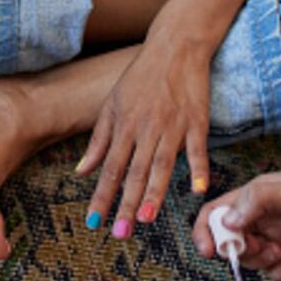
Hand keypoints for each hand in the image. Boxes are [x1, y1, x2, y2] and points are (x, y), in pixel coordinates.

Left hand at [75, 12, 212, 237]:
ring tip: (145, 218)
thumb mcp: (112, 104)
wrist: (174, 47)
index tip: (94, 221)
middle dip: (125, 204)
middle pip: (133, 171)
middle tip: (119, 232)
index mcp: (123, 126)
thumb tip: (82, 170)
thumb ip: (99, 140)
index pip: (109, 168)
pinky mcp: (197, 122)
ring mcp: (172, 126)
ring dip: (153, 192)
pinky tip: (196, 190)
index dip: (102, 195)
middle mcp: (145, 129)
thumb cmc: (140, 77)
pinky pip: (197, 149)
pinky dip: (197, 168)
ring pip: (161, 165)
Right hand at [192, 165, 280, 279]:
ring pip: (254, 256)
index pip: (217, 211)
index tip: (211, 250)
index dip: (207, 231)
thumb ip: (260, 201)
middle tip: (261, 249)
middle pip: (232, 238)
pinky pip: (278, 269)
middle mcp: (268, 214)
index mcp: (259, 195)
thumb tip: (229, 219)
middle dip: (239, 250)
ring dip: (261, 262)